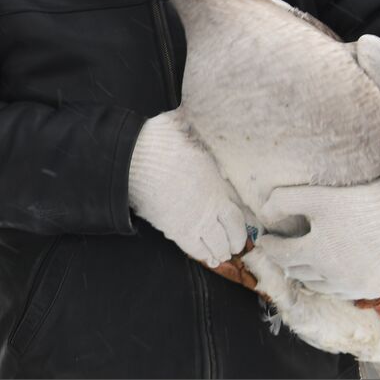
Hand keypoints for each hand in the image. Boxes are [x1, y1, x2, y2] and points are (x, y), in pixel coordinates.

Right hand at [127, 111, 246, 267]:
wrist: (135, 159)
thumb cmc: (162, 142)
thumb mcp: (188, 132)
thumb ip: (197, 134)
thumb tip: (193, 121)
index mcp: (217, 185)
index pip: (238, 213)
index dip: (242, 224)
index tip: (244, 227)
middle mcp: (209, 206)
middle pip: (230, 233)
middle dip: (234, 241)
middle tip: (236, 245)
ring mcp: (192, 220)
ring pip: (215, 243)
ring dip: (221, 250)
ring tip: (223, 253)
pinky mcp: (173, 229)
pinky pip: (193, 248)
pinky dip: (202, 254)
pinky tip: (208, 258)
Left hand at [257, 176, 379, 298]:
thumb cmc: (360, 202)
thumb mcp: (317, 195)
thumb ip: (282, 202)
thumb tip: (263, 216)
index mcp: (317, 253)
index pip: (280, 255)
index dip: (270, 245)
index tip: (266, 239)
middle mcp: (334, 276)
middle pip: (297, 272)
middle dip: (286, 259)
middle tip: (283, 248)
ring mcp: (354, 286)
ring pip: (317, 286)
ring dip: (307, 274)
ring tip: (304, 260)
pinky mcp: (372, 290)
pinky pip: (342, 292)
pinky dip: (332, 282)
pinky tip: (331, 268)